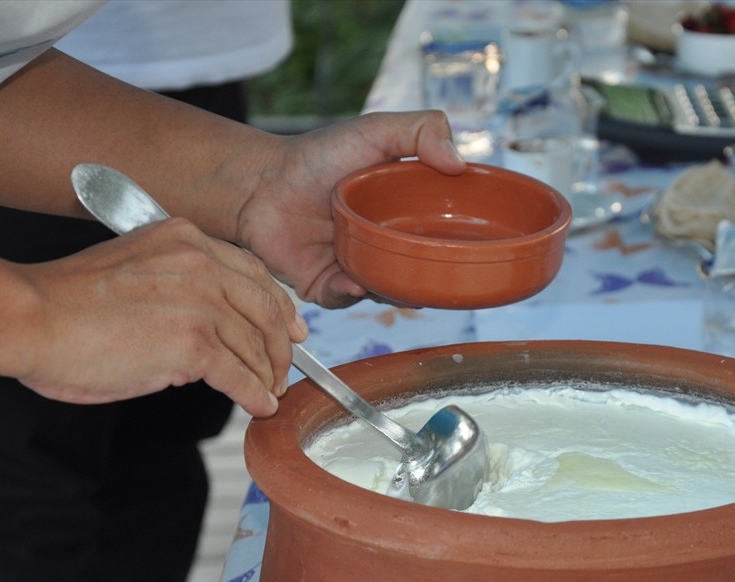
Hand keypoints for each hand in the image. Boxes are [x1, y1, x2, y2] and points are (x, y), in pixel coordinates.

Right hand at [16, 218, 304, 415]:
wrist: (30, 318)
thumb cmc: (67, 302)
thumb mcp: (134, 268)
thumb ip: (178, 287)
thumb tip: (211, 331)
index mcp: (185, 239)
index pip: (252, 272)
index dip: (279, 306)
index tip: (293, 327)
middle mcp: (200, 263)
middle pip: (266, 309)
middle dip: (281, 346)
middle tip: (286, 369)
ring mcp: (200, 303)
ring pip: (255, 345)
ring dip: (267, 376)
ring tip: (269, 394)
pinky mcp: (192, 344)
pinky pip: (240, 375)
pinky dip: (255, 395)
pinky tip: (259, 405)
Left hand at [235, 110, 466, 308]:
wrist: (259, 182)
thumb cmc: (316, 156)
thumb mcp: (375, 130)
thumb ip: (422, 129)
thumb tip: (459, 163)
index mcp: (405, 216)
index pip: (444, 234)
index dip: (461, 240)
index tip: (475, 242)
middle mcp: (386, 246)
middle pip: (423, 269)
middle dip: (434, 274)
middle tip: (436, 266)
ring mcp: (358, 268)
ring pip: (388, 291)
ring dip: (394, 287)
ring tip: (393, 273)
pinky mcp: (326, 285)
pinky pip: (345, 299)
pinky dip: (351, 293)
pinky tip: (354, 281)